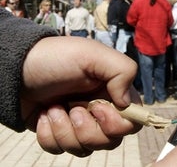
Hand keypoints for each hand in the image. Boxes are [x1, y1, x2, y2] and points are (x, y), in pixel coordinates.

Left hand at [21, 36, 141, 156]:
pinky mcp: (60, 133)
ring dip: (65, 130)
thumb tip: (127, 104)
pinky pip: (61, 149)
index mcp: (113, 93)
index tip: (97, 109)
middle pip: (110, 141)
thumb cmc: (56, 58)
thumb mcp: (92, 54)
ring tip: (53, 108)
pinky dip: (49, 134)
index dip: (116, 123)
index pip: (131, 122)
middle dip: (87, 129)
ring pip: (85, 149)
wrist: (17, 68)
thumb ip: (122, 71)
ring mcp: (79, 125)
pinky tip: (44, 114)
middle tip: (71, 108)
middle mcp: (99, 112)